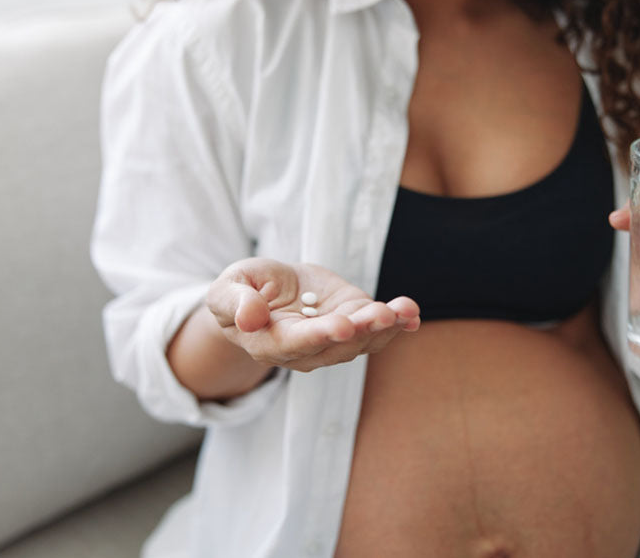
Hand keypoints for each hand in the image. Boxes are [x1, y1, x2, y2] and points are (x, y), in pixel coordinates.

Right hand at [206, 257, 420, 371]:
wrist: (265, 291)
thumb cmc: (241, 291)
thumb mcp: (227, 289)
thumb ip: (235, 303)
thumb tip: (249, 318)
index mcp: (270, 343)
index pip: (297, 344)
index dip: (320, 336)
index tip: (342, 326)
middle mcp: (306, 350)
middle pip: (337, 345)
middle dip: (362, 330)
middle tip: (381, 314)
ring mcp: (333, 339)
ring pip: (362, 341)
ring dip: (386, 327)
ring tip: (404, 309)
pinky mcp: (353, 323)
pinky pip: (378, 330)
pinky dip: (399, 323)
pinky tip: (412, 314)